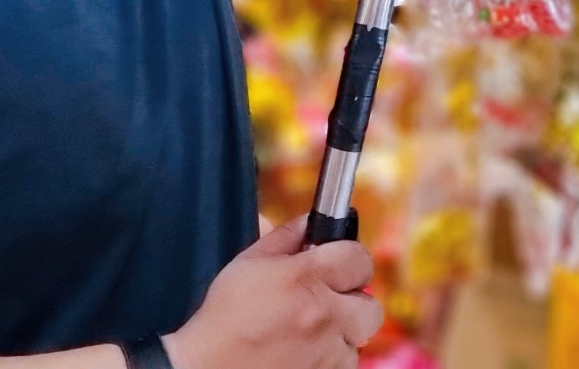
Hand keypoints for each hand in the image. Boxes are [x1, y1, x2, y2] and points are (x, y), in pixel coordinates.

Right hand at [164, 219, 380, 368]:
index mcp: (304, 279)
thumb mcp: (247, 264)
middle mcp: (323, 316)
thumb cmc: (224, 318)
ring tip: (310, 331)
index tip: (339, 264)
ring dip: (341, 332)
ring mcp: (327, 353)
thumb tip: (308, 223)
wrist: (207, 368)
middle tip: (331, 301)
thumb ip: (284, 237)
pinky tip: (306, 351)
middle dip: (353, 301)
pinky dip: (332, 357)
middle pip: (370, 306)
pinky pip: (346, 363)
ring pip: (359, 338)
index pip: (358, 257)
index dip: (349, 259)